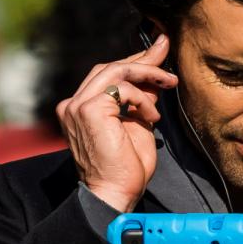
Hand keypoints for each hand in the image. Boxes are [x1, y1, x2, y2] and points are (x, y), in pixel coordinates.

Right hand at [55, 34, 178, 212]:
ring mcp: (78, 106)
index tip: (157, 52)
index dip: (133, 62)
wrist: (114, 195)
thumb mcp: (138, 125)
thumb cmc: (126, 170)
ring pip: (116, 71)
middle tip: (166, 48)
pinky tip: (153, 117)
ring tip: (170, 82)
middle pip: (110, 68)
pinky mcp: (89, 110)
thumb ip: (141, 100)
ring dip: (147, 73)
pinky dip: (143, 99)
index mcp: (80, 109)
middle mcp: (73, 105)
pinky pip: (123, 89)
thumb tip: (154, 76)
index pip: (106, 76)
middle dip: (142, 59)